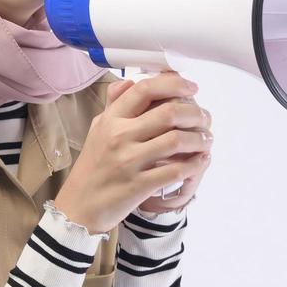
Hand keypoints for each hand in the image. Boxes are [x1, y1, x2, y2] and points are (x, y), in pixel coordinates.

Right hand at [106, 73, 213, 214]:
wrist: (80, 205)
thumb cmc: (92, 167)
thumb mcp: (98, 129)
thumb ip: (115, 105)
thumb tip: (130, 81)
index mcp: (110, 120)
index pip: (144, 89)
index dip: (174, 84)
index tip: (191, 88)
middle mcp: (119, 137)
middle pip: (168, 112)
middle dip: (195, 113)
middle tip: (204, 118)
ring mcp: (129, 162)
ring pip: (176, 140)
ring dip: (199, 138)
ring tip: (205, 139)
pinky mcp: (139, 185)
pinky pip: (176, 170)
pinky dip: (195, 163)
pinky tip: (200, 160)